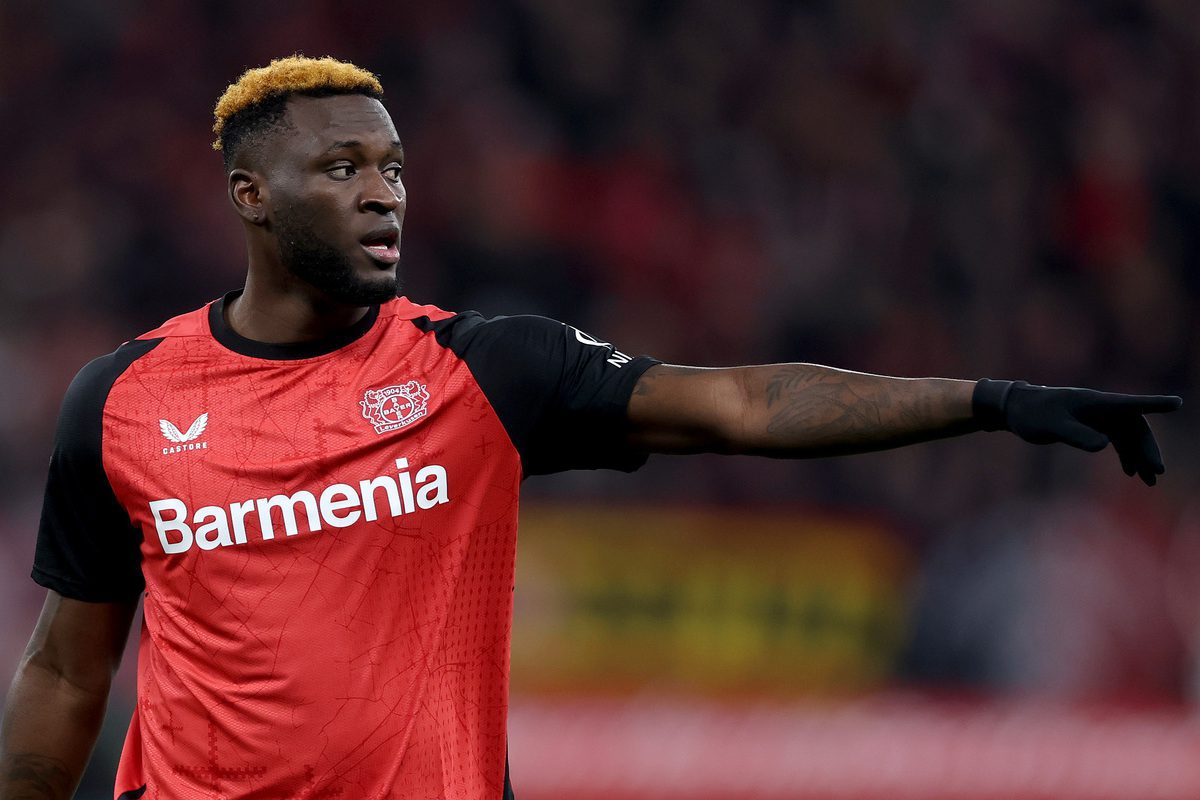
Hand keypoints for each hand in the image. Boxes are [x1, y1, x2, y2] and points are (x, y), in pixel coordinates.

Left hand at [974, 379, 1182, 484]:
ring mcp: (1096, 416)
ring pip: (1126, 436)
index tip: (1177, 403)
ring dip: (1138, 456)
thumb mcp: (1052, 427)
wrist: (1013, 409)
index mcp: (1095, 403)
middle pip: (1134, 427)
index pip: (1130, 404)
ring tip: (1149, 481)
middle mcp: (1100, 408)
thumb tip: (1105, 446)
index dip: (1155, 404)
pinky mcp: (1089, 425)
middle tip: (1156, 473)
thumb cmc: (1030, 415)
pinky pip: (1115, 439)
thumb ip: (1077, 435)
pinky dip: (1124, 454)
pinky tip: (1129, 472)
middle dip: (1147, 449)